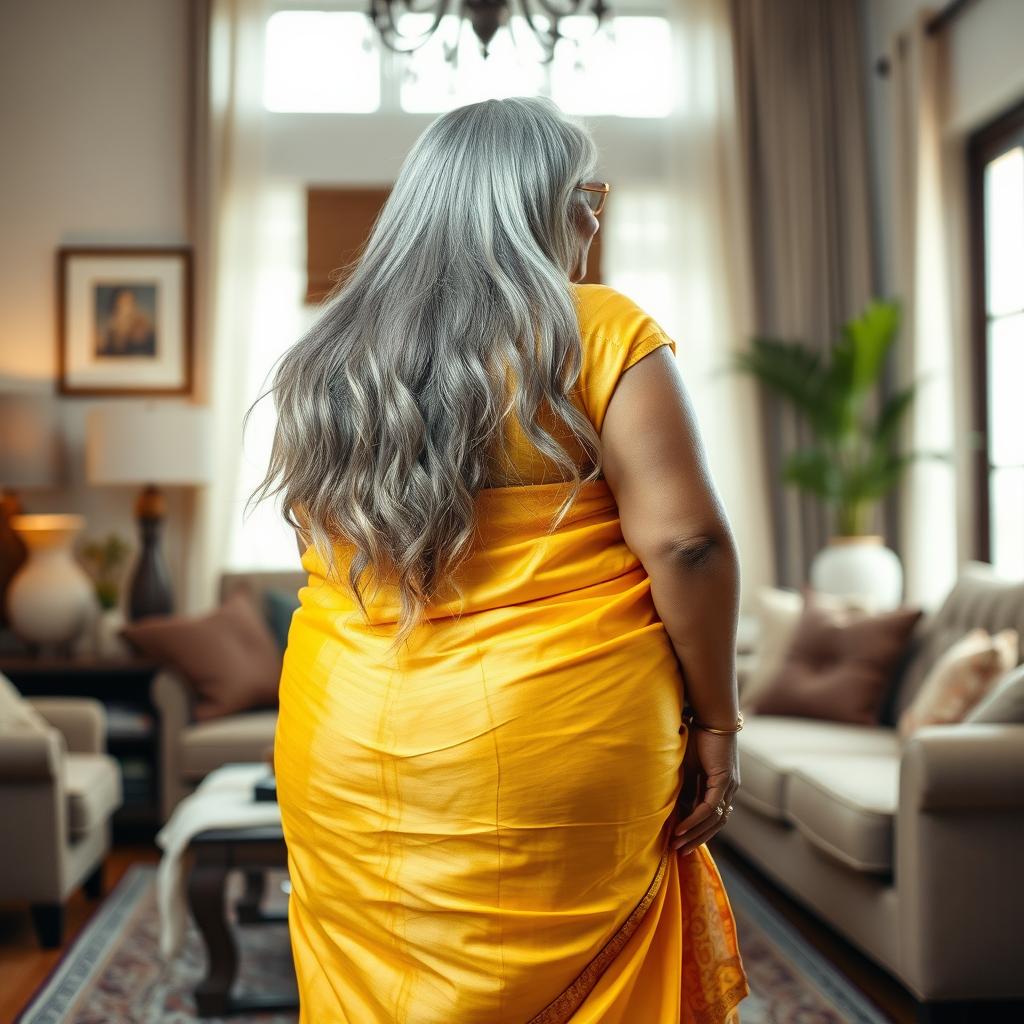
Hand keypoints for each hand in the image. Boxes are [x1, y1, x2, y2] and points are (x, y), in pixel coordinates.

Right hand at [671, 725, 739, 854]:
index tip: (680, 841)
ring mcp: (730, 785)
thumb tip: (674, 805)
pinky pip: (709, 807)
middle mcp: (730, 788)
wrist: (711, 714)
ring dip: (694, 834)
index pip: (713, 815)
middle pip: (716, 824)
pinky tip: (681, 829)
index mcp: (723, 784)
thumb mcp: (687, 766)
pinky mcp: (724, 780)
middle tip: (679, 852)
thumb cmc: (697, 734)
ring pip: (713, 820)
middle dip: (696, 839)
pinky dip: (695, 820)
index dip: (698, 830)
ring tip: (676, 845)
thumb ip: (684, 785)